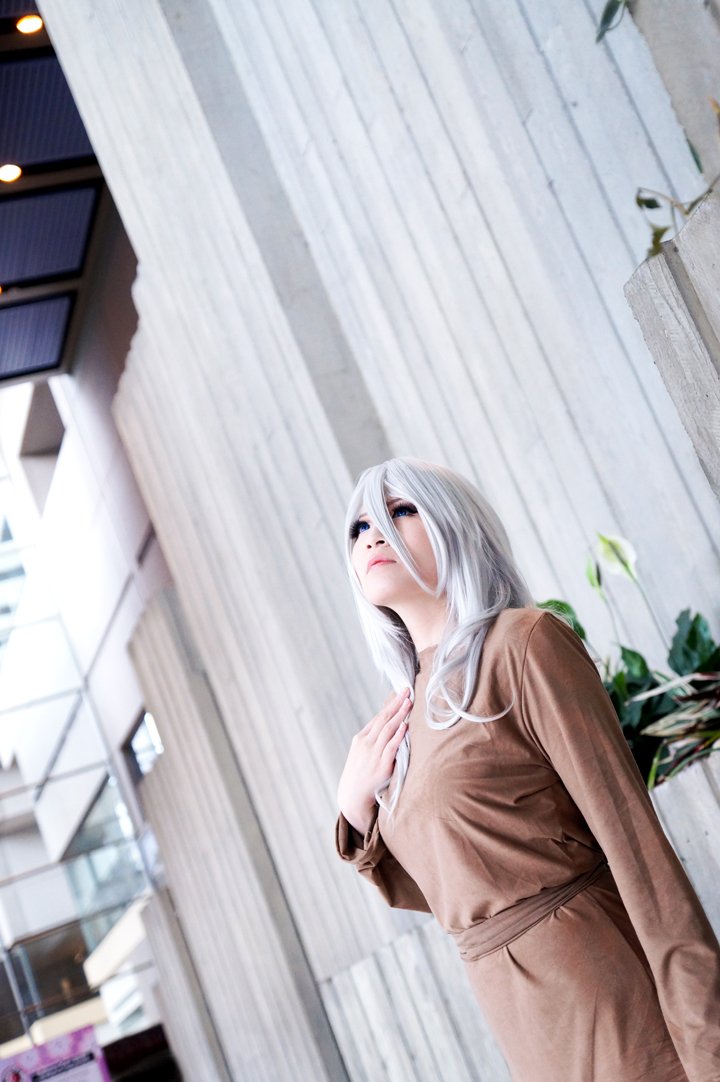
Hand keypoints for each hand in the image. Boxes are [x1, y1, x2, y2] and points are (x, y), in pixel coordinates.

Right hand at [337, 688, 412, 834]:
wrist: (352, 795)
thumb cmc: (360, 773)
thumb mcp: (362, 753)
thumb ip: (374, 740)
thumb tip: (392, 726)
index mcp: (361, 738)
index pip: (378, 717)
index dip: (391, 704)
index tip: (402, 693)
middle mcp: (366, 743)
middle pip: (383, 719)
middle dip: (397, 704)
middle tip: (408, 690)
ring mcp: (373, 754)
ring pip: (388, 729)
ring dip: (400, 715)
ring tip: (409, 703)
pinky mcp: (381, 766)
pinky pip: (391, 747)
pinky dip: (398, 735)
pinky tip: (405, 726)